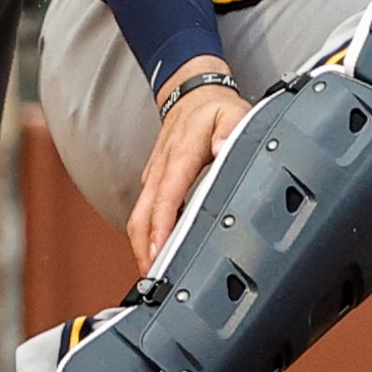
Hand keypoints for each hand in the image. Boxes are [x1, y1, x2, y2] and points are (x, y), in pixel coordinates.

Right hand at [132, 61, 248, 269]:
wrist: (191, 94)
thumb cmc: (214, 109)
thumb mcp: (233, 112)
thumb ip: (232, 129)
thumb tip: (223, 147)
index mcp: (180, 155)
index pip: (166, 196)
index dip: (161, 226)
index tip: (159, 251)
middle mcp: (161, 169)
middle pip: (142, 215)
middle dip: (144, 248)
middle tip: (154, 276)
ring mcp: (153, 176)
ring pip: (138, 216)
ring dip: (142, 244)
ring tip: (153, 271)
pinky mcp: (153, 181)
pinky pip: (144, 210)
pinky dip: (146, 232)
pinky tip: (157, 248)